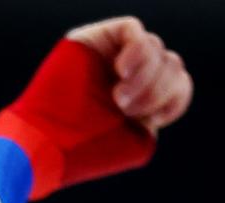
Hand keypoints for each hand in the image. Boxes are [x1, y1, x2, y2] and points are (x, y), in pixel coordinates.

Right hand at [0, 17, 193, 199]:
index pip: (178, 82)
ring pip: (155, 46)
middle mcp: (125, 75)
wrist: (46, 145)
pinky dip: (136, 51)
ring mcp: (108, 55)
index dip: (175, 97)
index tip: (153, 119)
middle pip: (170, 62)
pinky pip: (132, 28)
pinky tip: (121, 71)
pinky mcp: (92, 40)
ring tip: (120, 101)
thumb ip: (159, 111)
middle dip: (159, 88)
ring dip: (147, 76)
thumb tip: (168, 89)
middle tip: (128, 111)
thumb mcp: (138, 141)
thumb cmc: (85, 153)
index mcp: (139, 98)